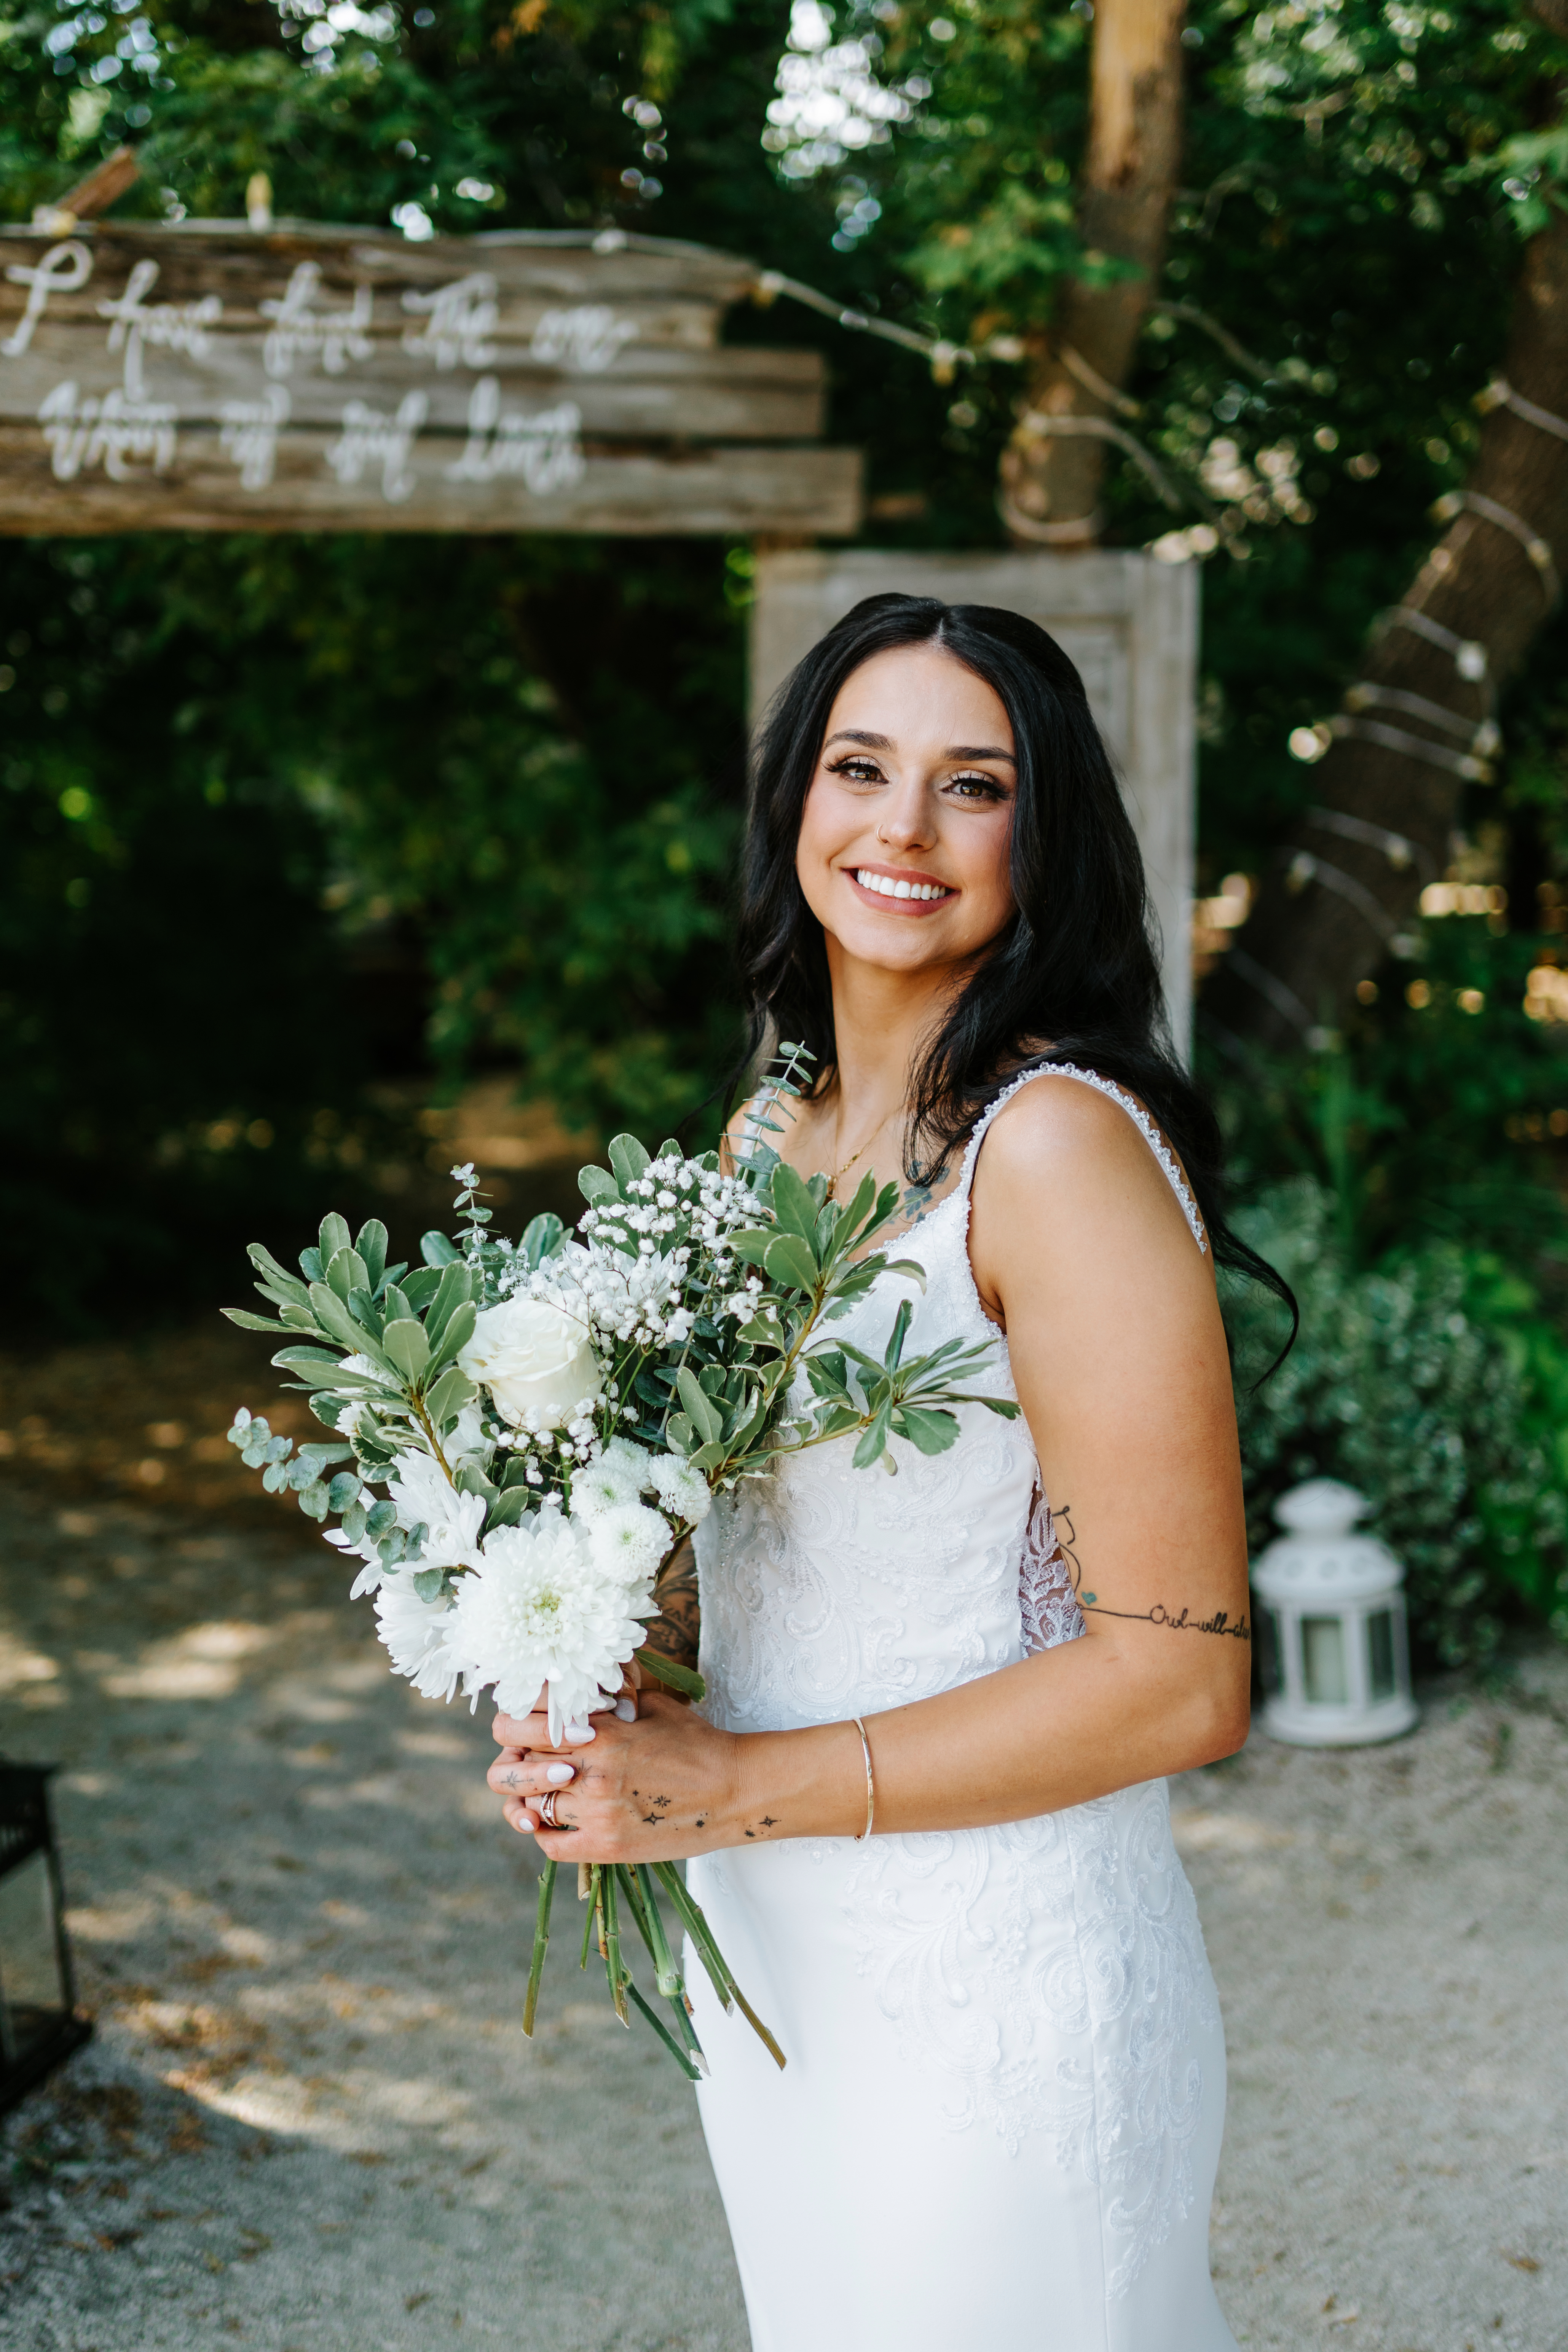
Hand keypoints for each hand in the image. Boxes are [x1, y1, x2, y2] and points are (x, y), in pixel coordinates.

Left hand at [487, 1686, 745, 1862]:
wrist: (734, 1791)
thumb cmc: (697, 1743)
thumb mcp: (651, 1706)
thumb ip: (607, 1702)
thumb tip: (576, 1693)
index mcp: (601, 1732)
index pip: (524, 1724)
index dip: (514, 1723)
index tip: (521, 1724)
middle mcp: (592, 1773)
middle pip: (515, 1766)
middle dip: (513, 1759)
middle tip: (525, 1757)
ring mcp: (597, 1815)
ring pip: (529, 1806)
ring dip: (531, 1795)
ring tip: (546, 1787)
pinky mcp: (607, 1848)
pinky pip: (549, 1845)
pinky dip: (541, 1833)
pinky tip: (551, 1822)